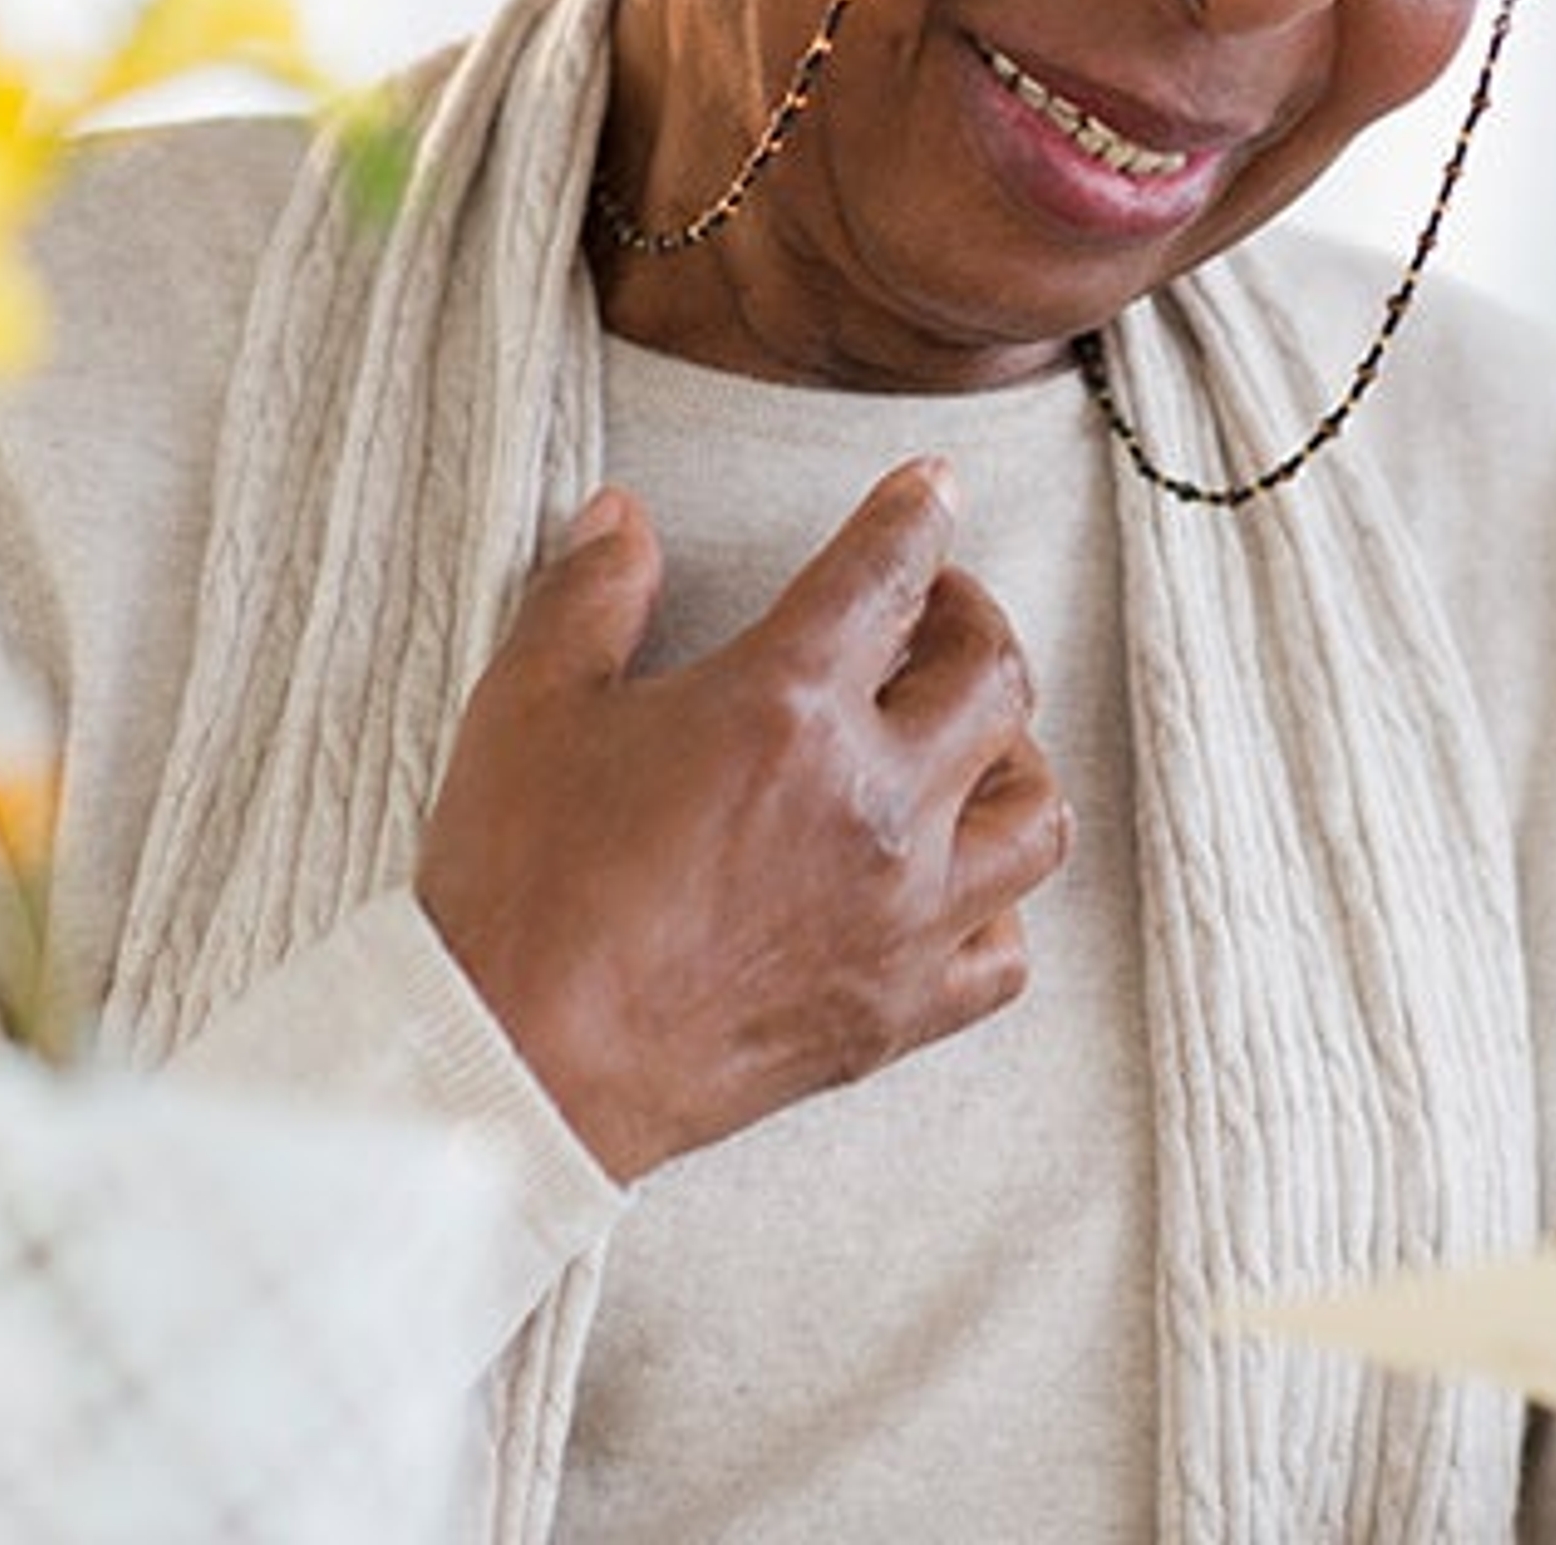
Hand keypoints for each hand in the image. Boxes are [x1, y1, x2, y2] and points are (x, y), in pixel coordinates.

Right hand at [416, 458, 1071, 1182]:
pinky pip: (1007, 950)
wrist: (519, 1064)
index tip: (932, 491)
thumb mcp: (527, 706)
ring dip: (1013, 758)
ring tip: (962, 743)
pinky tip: (951, 882)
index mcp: (787, 705)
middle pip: (995, 677)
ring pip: (1036, 813)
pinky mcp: (898, 1009)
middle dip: (971, 621)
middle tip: (929, 615)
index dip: (918, 514)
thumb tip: (620, 518)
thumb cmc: (520, 887)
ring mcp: (902, 914)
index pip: (889, 571)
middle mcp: (874, 802)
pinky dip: (997, 906)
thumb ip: (589, 596)